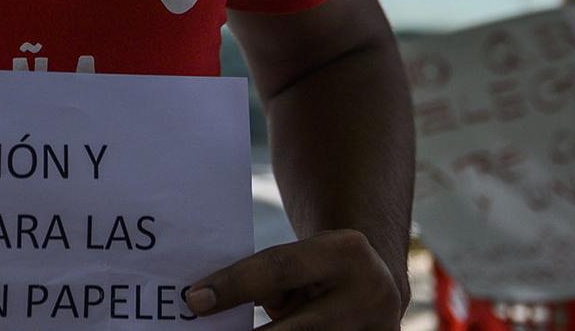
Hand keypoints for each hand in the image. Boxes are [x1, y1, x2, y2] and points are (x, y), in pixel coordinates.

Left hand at [186, 229, 403, 327]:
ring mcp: (379, 328)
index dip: (233, 286)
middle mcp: (369, 292)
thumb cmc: (318, 271)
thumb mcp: (302, 260)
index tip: (195, 300)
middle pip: (297, 325)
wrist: (377, 283)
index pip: (279, 268)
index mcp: (344, 252)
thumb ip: (269, 279)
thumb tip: (211, 303)